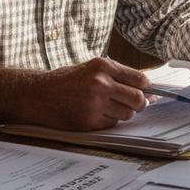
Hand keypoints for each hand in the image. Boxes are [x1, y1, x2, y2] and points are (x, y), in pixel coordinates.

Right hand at [31, 57, 149, 130]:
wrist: (38, 94)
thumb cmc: (66, 80)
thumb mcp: (91, 68)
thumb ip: (117, 75)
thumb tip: (146, 88)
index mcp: (103, 66)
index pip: (139, 79)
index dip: (147, 88)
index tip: (150, 92)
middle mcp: (101, 83)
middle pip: (138, 99)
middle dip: (140, 103)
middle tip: (136, 104)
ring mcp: (95, 103)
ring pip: (127, 114)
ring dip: (123, 113)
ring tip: (109, 107)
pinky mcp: (89, 121)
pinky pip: (112, 123)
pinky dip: (110, 121)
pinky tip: (97, 113)